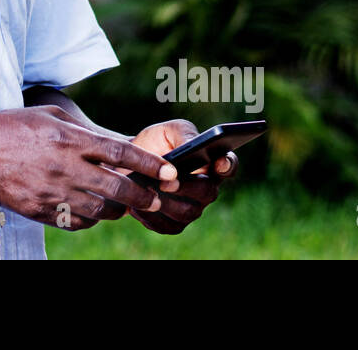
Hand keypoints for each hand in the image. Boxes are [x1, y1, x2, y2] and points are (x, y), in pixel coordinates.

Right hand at [0, 105, 178, 230]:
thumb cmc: (12, 126)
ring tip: (124, 202)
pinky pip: (78, 221)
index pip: (120, 153)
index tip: (168, 170)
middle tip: (156, 197)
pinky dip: (92, 217)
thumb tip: (110, 146)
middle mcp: (64, 168)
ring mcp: (53, 193)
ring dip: (118, 207)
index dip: (149, 164)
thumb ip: (81, 130)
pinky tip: (92, 207)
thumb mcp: (49, 115)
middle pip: (118, 187)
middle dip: (144, 195)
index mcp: (68, 140)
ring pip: (102, 209)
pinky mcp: (42, 211)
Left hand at [116, 119, 237, 234]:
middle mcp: (206, 189)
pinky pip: (167, 226)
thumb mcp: (168, 131)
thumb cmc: (155, 143)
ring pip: (187, 212)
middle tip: (167, 182)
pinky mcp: (174, 224)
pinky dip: (152, 216)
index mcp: (211, 163)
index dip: (227, 164)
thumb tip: (193, 144)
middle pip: (207, 192)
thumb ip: (184, 134)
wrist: (128, 163)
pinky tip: (138, 205)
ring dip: (167, 202)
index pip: (228, 165)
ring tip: (148, 191)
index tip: (219, 162)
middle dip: (188, 187)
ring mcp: (192, 208)